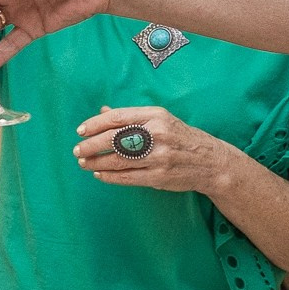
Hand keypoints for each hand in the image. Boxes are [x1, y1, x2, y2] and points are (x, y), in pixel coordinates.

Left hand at [72, 106, 234, 195]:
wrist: (211, 162)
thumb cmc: (181, 138)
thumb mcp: (160, 120)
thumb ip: (131, 117)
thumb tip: (103, 112)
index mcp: (156, 116)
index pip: (118, 117)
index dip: (95, 124)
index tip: (81, 130)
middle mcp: (157, 134)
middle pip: (114, 139)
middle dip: (91, 145)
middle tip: (77, 149)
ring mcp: (158, 157)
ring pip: (118, 160)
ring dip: (97, 162)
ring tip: (83, 163)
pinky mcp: (159, 176)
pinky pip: (128, 177)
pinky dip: (110, 176)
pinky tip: (100, 174)